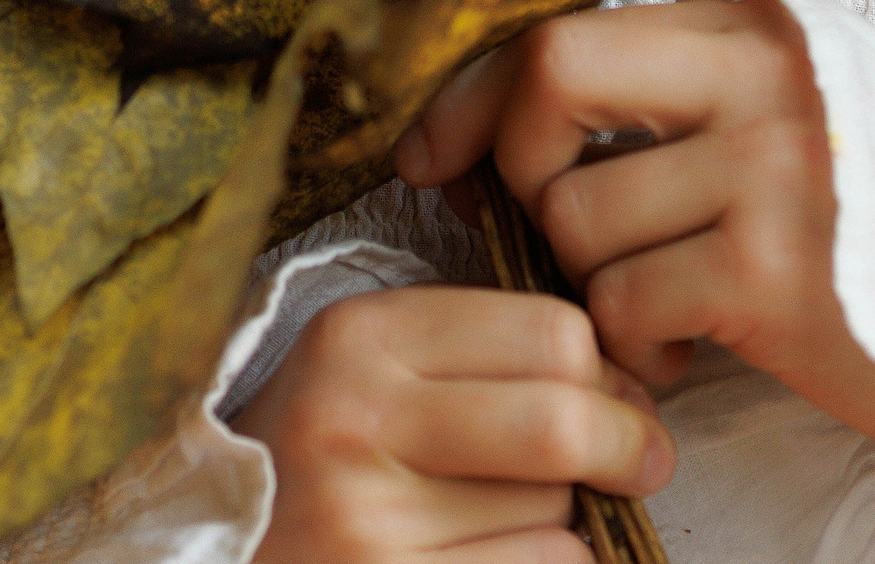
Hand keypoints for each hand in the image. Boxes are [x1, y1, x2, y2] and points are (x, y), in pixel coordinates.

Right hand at [231, 283, 674, 561]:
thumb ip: (488, 354)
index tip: (620, 395)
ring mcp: (366, 524)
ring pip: (552, 514)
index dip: (607, 367)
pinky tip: (494, 555)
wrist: (231, 549)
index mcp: (359, 337)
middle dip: (626, 445)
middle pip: (561, 423)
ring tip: (509, 514)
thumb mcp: (381, 369)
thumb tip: (633, 392)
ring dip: (565, 518)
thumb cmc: (327, 456)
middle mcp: (356, 420)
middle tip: (643, 461)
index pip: (547, 332)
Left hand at [395, 0, 874, 462]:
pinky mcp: (776, 278)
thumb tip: (513, 92)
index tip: (431, 153)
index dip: (476, 91)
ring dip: (594, 281)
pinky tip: (690, 350)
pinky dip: (638, 345)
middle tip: (552, 228)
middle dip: (516, 165)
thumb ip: (680, 79)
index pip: (566, 25)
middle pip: (553, 78)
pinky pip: (629, 305)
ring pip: (580, 218)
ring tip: (659, 299)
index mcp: (752, 26)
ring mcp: (773, 173)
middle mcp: (762, 79)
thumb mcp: (787, 104)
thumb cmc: (872, 217)